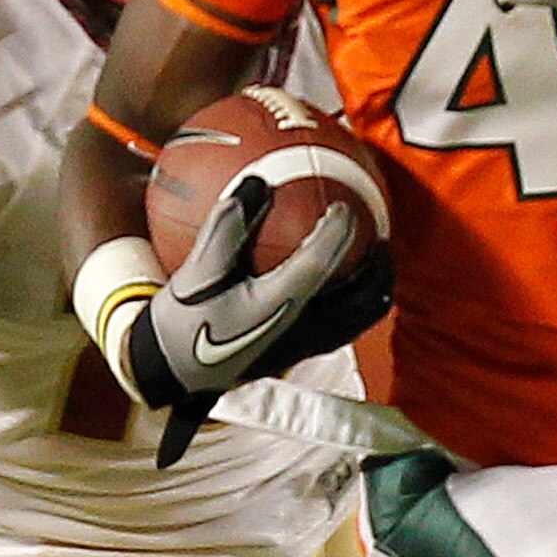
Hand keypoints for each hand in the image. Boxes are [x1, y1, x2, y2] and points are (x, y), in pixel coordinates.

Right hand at [127, 176, 362, 465]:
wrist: (174, 375)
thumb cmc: (182, 325)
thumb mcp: (195, 275)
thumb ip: (224, 231)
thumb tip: (254, 181)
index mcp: (276, 307)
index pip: (318, 266)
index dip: (335, 234)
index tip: (344, 206)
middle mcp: (301, 330)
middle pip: (363, 303)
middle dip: (380, 270)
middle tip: (382, 236)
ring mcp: (304, 345)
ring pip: (358, 318)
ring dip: (372, 287)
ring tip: (373, 257)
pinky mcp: (297, 351)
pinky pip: (341, 322)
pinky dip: (351, 297)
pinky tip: (337, 277)